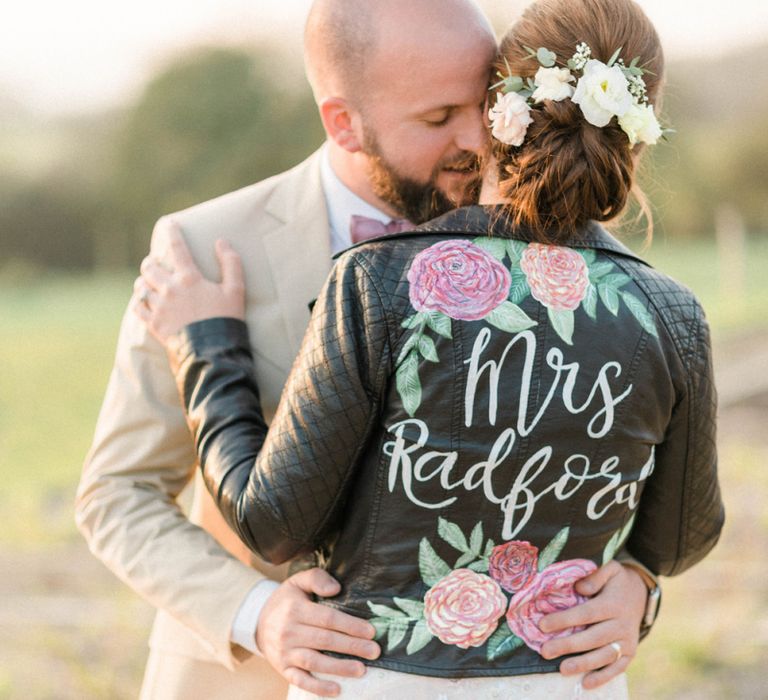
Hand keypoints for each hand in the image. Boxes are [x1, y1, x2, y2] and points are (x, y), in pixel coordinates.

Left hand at [132, 220, 245, 345]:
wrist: (213, 350)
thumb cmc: (226, 319)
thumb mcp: (236, 290)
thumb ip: (231, 263)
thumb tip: (221, 241)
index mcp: (189, 278)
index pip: (177, 248)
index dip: (172, 232)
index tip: (168, 223)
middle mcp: (170, 289)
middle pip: (149, 266)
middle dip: (151, 262)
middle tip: (157, 264)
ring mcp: (159, 307)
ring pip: (141, 286)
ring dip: (144, 282)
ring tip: (149, 283)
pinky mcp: (154, 324)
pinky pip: (138, 307)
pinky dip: (139, 302)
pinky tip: (144, 301)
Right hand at [256, 568, 380, 697]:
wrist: (258, 621)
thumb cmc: (288, 600)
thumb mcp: (298, 581)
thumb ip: (317, 578)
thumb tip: (336, 588)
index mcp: (295, 609)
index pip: (327, 618)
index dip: (350, 625)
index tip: (371, 631)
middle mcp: (289, 631)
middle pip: (325, 640)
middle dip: (352, 646)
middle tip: (374, 651)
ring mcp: (285, 652)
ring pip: (315, 661)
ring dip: (339, 667)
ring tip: (361, 669)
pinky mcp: (283, 669)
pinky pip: (300, 680)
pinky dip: (318, 687)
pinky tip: (337, 690)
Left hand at [538, 560, 645, 689]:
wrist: (642, 593)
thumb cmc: (618, 581)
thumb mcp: (610, 569)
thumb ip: (595, 576)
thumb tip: (579, 588)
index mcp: (613, 604)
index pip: (586, 614)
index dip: (564, 620)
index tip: (542, 625)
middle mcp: (622, 624)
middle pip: (592, 637)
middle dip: (567, 645)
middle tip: (545, 651)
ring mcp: (628, 641)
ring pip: (604, 655)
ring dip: (583, 664)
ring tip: (562, 669)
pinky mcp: (630, 652)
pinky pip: (617, 667)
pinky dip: (603, 677)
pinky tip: (586, 683)